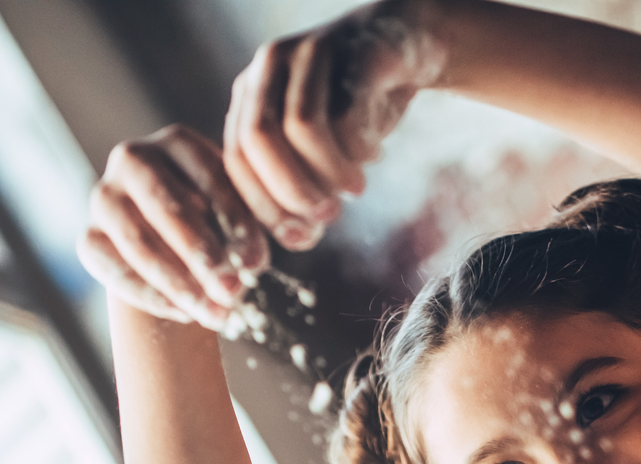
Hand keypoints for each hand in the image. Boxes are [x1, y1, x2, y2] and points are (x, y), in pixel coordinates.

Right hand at [81, 124, 270, 328]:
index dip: (236, 222)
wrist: (173, 256)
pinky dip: (152, 295)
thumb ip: (264, 222)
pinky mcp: (88, 238)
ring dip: (180, 282)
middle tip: (235, 292)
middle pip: (167, 206)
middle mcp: (133, 159)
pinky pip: (115, 269)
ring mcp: (104, 197)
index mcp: (178, 142)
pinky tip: (186, 314)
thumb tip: (288, 242)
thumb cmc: (219, 228)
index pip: (209, 176)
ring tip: (216, 313)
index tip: (259, 264)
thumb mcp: (243, 217)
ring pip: (138, 241)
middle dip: (204, 254)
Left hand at [224, 0, 447, 250]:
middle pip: (257, 139)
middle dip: (291, 192)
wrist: (405, 46)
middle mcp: (269, 68)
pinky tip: (372, 156)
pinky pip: (347, 111)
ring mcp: (308, 53)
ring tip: (355, 191)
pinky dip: (359, 149)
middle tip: (328, 217)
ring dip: (328, 173)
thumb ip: (302, 190)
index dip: (264, 205)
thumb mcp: (320, 152)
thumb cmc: (357, 109)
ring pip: (299, 126)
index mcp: (250, 95)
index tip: (301, 237)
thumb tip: (298, 238)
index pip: (236, 158)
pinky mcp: (351, 49)